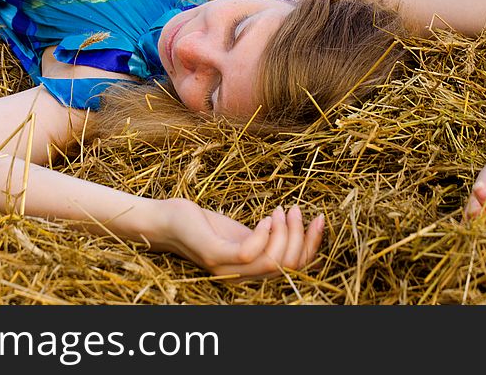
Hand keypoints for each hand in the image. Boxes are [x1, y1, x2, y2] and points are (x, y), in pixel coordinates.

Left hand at [157, 198, 324, 278]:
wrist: (165, 221)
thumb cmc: (204, 226)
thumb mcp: (242, 232)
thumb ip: (266, 238)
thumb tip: (297, 224)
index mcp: (252, 271)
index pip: (294, 268)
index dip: (313, 246)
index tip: (320, 219)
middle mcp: (241, 276)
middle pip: (288, 266)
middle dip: (301, 236)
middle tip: (295, 210)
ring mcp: (226, 267)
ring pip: (272, 261)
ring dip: (285, 233)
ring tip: (281, 210)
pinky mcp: (213, 254)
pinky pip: (249, 253)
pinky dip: (264, 234)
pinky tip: (266, 217)